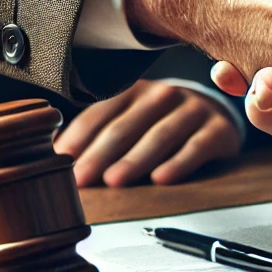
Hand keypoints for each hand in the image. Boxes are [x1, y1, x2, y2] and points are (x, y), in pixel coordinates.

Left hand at [55, 79, 240, 186]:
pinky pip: (197, 146)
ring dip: (136, 159)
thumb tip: (52, 155)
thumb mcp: (131, 122)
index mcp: (134, 91)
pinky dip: (179, 162)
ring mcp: (193, 109)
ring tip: (115, 180)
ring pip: (160, 135)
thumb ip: (99, 135)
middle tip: (83, 178)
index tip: (61, 164)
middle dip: (102, 154)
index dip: (80, 139)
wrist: (216, 117)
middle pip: (127, 126)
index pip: (101, 114)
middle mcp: (163, 95)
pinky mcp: (219, 129)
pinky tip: (162, 178)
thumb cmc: (162, 125)